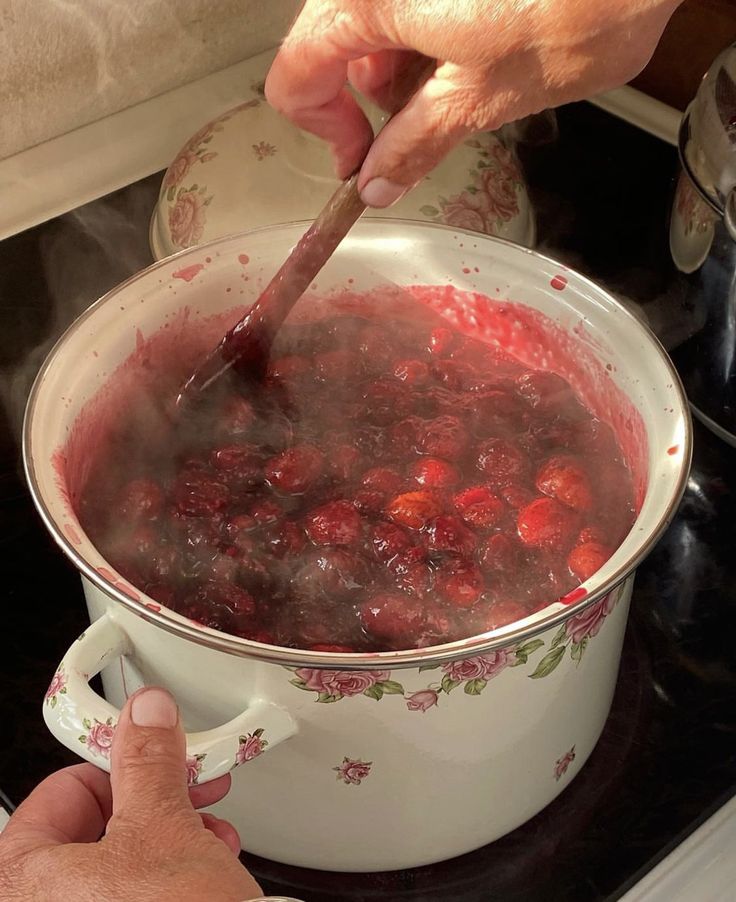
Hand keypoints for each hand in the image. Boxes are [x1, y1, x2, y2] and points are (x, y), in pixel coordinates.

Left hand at [0, 688, 262, 901]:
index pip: (64, 791)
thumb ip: (148, 761)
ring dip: (175, 842)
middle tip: (193, 794)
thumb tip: (145, 714)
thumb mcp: (164, 827)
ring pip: (121, 866)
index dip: (121, 766)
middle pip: (97, 828)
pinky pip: (132, 899)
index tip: (159, 757)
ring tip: (212, 840)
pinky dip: (170, 882)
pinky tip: (208, 875)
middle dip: (160, 808)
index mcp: (19, 881)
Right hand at [266, 0, 681, 205]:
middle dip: (375, 97)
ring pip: (376, 19)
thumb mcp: (480, 98)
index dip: (327, 131)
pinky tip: (482, 43)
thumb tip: (376, 183)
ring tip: (470, 78)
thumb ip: (413, 144)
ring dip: (408, 64)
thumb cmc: (571, 6)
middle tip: (426, 125)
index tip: (365, 162)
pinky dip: (433, 29)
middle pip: (334, 44)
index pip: (296, 77)